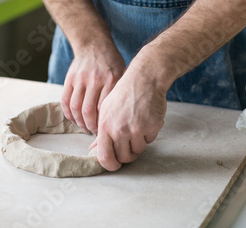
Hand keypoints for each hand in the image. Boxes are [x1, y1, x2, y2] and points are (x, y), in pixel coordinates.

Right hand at [60, 36, 125, 133]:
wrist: (94, 44)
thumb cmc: (111, 62)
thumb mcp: (122, 73)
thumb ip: (119, 93)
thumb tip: (120, 118)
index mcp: (111, 79)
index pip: (105, 109)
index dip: (104, 124)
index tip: (107, 130)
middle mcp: (95, 79)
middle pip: (88, 111)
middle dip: (90, 126)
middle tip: (94, 132)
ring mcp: (80, 78)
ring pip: (75, 108)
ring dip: (79, 122)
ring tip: (84, 127)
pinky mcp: (69, 78)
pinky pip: (65, 100)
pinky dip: (68, 113)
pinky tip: (74, 118)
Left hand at [95, 53, 166, 170]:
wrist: (144, 79)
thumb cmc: (124, 93)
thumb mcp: (107, 109)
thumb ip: (102, 131)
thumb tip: (94, 149)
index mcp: (105, 126)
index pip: (105, 157)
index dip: (111, 165)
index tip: (115, 165)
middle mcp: (120, 130)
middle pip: (124, 157)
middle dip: (127, 154)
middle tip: (129, 143)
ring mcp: (137, 129)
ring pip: (138, 150)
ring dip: (138, 143)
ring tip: (137, 126)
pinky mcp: (152, 127)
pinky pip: (150, 141)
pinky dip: (149, 134)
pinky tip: (146, 119)